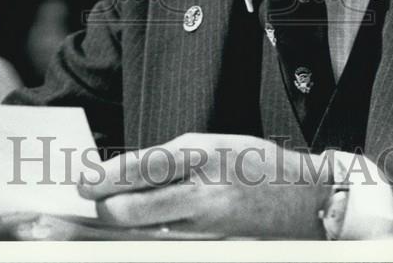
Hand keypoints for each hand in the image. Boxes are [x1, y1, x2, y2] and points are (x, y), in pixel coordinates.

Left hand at [76, 133, 331, 238]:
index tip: (84, 180)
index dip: (105, 177)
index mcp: (203, 156)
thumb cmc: (261, 166)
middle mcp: (201, 193)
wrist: (308, 201)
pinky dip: (149, 234)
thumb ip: (174, 159)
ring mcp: (205, 226)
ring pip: (143, 231)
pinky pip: (166, 241)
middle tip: (96, 200)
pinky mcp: (211, 246)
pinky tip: (143, 225)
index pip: (140, 168)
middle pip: (131, 210)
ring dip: (124, 223)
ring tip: (113, 211)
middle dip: (105, 207)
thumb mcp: (217, 145)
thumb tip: (129, 172)